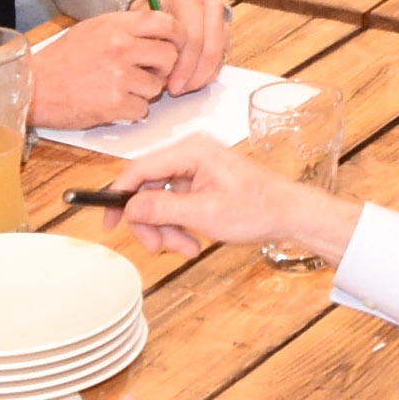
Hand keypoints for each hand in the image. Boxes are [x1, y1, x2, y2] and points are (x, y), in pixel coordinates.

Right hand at [31, 0, 231, 127]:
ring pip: (157, 86)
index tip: (175, 45)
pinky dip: (131, 110)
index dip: (177, 35)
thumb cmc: (64, 59)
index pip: (166, 22)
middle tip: (147, 72)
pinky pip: (142, 109)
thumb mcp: (95, 30)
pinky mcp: (115, 104)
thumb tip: (162, 32)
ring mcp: (119, 76)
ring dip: (144, 92)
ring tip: (119, 88)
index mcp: (116, 25)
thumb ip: (127, 28)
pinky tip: (111, 103)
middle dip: (163, 68)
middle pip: (169, 56)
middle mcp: (120, 47)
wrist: (35, 87)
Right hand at [86, 133, 360, 263]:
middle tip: (160, 248)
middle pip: (147, 189)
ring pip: (159, 201)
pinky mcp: (199, 181)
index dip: (119, 196)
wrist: (289, 214)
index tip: (109, 222)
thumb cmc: (258, 209)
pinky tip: (193, 240)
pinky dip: (178, 225)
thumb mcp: (205, 213)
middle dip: (151, 222)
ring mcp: (195, 167)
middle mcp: (191, 153)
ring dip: (167, 229)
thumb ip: (163, 208)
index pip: (139, 170)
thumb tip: (130, 206)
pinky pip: (174, 203)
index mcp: (192, 151)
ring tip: (187, 248)